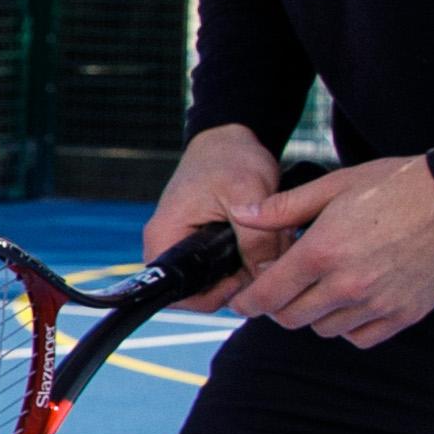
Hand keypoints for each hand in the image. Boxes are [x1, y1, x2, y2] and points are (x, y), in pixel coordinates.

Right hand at [145, 128, 281, 306]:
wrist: (228, 138)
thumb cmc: (229, 158)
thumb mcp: (248, 194)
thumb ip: (257, 239)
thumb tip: (268, 277)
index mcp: (165, 237)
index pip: (180, 292)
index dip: (215, 295)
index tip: (245, 278)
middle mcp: (170, 246)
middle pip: (201, 290)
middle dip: (238, 282)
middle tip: (264, 257)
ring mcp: (186, 245)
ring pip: (217, 281)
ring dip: (247, 270)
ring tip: (268, 244)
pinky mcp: (202, 243)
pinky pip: (224, 267)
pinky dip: (248, 259)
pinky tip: (264, 242)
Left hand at [224, 150, 433, 348]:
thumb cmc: (397, 185)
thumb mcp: (334, 185)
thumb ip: (284, 208)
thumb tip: (242, 216)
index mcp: (323, 251)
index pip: (268, 295)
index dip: (247, 302)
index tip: (241, 302)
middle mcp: (347, 285)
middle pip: (291, 318)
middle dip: (279, 306)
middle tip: (283, 289)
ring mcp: (377, 303)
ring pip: (325, 329)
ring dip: (315, 314)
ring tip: (323, 288)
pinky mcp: (405, 315)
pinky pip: (360, 338)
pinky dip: (349, 327)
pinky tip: (351, 303)